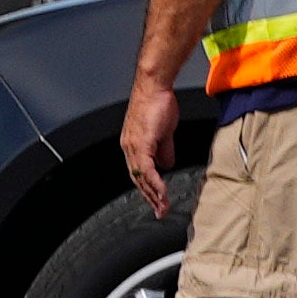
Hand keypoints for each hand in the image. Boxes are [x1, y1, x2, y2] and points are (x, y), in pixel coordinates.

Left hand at [118, 69, 181, 212]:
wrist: (154, 86)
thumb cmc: (158, 102)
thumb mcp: (164, 131)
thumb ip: (165, 149)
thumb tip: (167, 164)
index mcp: (133, 145)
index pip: (139, 172)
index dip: (148, 188)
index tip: (157, 200)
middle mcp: (129, 148)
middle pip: (138, 179)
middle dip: (150, 197)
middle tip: (159, 211)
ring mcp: (134, 146)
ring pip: (141, 177)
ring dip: (153, 194)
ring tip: (163, 207)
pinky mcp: (141, 143)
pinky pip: (147, 169)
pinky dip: (155, 182)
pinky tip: (162, 192)